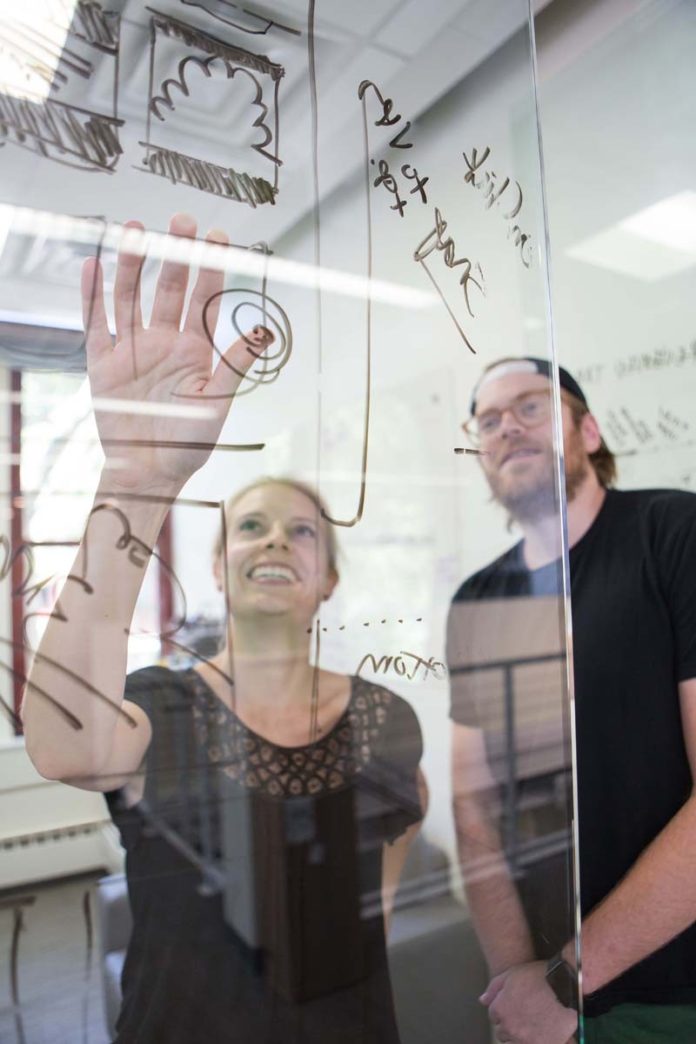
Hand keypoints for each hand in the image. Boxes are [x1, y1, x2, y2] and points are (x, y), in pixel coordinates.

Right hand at [82, 212, 272, 494]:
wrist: (147, 473)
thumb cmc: (187, 444)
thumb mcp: (216, 404)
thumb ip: (235, 366)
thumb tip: (264, 332)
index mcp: (195, 351)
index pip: (204, 301)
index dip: (211, 269)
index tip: (218, 237)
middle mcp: (163, 343)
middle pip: (168, 289)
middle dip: (175, 255)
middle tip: (181, 219)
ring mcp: (132, 349)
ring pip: (130, 297)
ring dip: (132, 264)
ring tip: (136, 230)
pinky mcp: (102, 362)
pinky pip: (95, 321)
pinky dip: (91, 294)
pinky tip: (92, 263)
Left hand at [480, 961, 576, 1043]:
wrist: (565, 987)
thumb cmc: (539, 978)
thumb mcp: (512, 974)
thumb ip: (494, 988)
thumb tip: (483, 1001)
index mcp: (499, 1010)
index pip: (494, 1016)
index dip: (504, 1009)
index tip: (514, 1005)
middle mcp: (509, 1028)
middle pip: (503, 1032)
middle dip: (510, 1024)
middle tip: (524, 1015)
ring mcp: (524, 1040)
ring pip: (515, 1043)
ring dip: (520, 1036)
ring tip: (532, 1026)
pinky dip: (533, 1041)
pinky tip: (540, 1033)